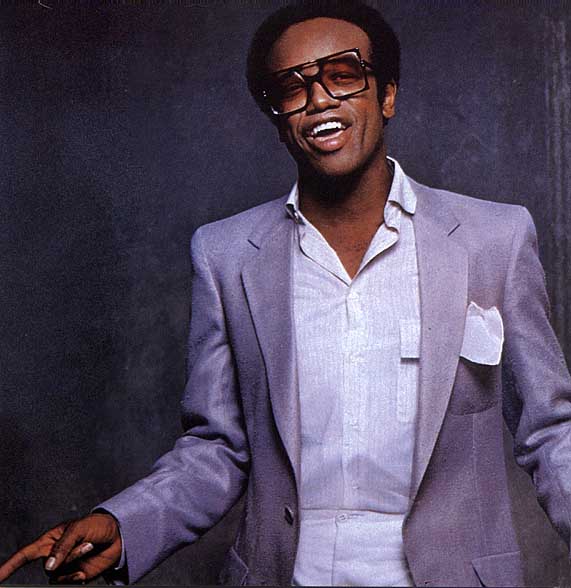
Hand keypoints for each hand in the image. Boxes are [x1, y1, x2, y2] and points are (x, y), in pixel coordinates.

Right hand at [0, 513, 121, 583]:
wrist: (118, 536)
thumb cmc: (97, 526)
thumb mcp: (79, 529)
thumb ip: (62, 546)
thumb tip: (48, 567)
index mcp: (50, 540)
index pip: (24, 555)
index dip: (8, 567)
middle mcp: (53, 556)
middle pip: (48, 566)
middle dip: (68, 556)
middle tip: (87, 543)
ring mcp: (63, 568)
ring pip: (58, 575)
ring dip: (74, 563)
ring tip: (90, 548)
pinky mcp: (74, 576)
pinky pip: (67, 583)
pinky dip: (75, 577)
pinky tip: (85, 569)